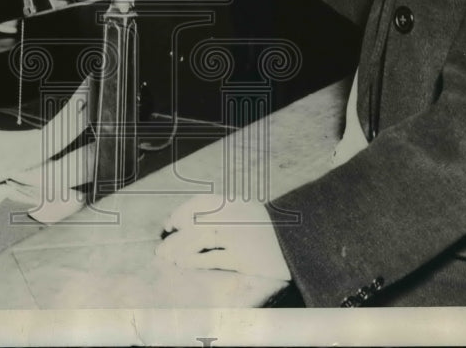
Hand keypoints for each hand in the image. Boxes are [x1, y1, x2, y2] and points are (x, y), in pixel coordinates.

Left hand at [155, 194, 290, 280]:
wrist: (303, 247)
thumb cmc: (272, 235)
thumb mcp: (249, 217)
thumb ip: (226, 215)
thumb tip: (188, 223)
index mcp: (238, 203)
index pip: (201, 201)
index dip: (181, 211)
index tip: (170, 224)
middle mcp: (238, 215)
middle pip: (196, 220)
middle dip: (176, 234)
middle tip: (162, 249)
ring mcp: (241, 235)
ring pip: (200, 238)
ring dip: (180, 249)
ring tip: (169, 259)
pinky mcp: (245, 257)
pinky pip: (214, 257)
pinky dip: (196, 261)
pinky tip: (185, 265)